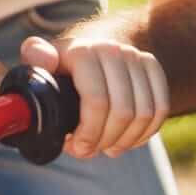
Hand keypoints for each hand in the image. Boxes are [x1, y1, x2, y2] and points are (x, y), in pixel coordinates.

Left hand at [20, 35, 168, 158]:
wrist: (90, 43)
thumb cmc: (61, 63)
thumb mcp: (41, 60)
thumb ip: (34, 58)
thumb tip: (43, 58)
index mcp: (82, 50)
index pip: (97, 101)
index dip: (89, 133)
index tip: (76, 147)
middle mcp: (111, 49)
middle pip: (123, 111)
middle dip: (106, 140)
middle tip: (90, 150)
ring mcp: (134, 56)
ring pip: (144, 113)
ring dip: (127, 139)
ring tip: (107, 147)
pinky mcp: (152, 66)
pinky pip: (161, 108)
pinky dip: (146, 132)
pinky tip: (128, 140)